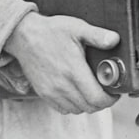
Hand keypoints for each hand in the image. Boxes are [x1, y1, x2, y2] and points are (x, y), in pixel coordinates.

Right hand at [3, 13, 119, 114]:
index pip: (97, 98)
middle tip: (105, 91)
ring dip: (87, 105)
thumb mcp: (77, 28)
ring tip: (91, 92)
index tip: (114, 93)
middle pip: (89, 107)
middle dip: (101, 102)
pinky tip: (76, 93)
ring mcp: (51, 91)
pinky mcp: (43, 93)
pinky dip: (73, 105)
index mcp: (73, 70)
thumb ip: (97, 35)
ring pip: (77, 110)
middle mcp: (62, 85)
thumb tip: (115, 40)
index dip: (110, 99)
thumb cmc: (50, 31)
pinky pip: (62, 109)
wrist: (23, 36)